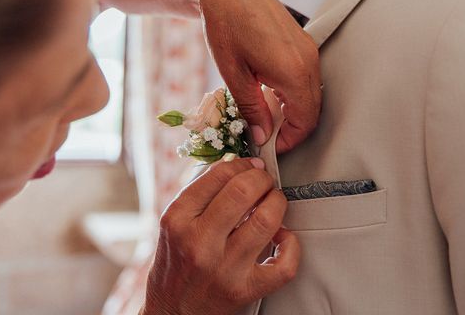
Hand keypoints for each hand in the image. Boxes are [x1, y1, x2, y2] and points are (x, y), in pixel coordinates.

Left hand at [96, 0, 321, 151]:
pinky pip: (305, 78)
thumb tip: (261, 137)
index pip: (304, 121)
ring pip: (310, 95)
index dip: (288, 141)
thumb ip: (251, 108)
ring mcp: (308, 49)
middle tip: (263, 137)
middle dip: (290, 129)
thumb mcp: (233, 73)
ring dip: (291, 112)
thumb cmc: (224, 25)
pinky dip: (292, 94)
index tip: (266, 147)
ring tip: (261, 117)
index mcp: (293, 71)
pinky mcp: (303, 42)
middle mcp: (308, 60)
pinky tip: (267, 94)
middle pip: (312, 111)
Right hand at [141, 158, 299, 314]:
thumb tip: (237, 164)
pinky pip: (283, 264)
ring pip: (266, 221)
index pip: (219, 175)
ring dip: (277, 203)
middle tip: (264, 181)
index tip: (250, 165)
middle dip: (262, 179)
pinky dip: (291, 244)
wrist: (173, 310)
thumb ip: (201, 191)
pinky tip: (283, 236)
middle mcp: (199, 242)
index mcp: (178, 219)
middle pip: (243, 192)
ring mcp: (224, 268)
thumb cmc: (176, 260)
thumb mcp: (174, 221)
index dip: (242, 164)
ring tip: (273, 202)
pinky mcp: (245, 290)